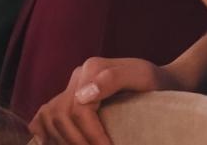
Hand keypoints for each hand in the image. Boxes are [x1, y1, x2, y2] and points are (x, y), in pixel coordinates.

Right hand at [28, 57, 177, 144]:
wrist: (162, 80)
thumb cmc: (156, 82)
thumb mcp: (143, 76)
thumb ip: (113, 79)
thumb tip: (83, 96)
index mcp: (92, 68)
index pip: (78, 109)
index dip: (90, 136)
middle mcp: (78, 77)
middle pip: (60, 115)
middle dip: (76, 142)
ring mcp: (72, 87)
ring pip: (48, 116)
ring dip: (60, 140)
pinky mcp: (71, 98)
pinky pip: (45, 115)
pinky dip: (44, 130)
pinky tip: (52, 143)